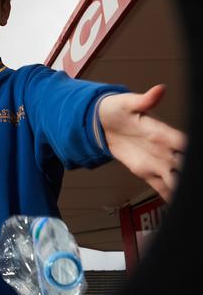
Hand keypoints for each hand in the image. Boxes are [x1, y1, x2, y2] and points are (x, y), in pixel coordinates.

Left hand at [99, 84, 187, 201]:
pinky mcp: (145, 170)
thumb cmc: (116, 109)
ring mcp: (155, 161)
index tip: (193, 158)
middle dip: (189, 172)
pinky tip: (175, 205)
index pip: (182, 143)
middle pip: (183, 164)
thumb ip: (144, 99)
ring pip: (174, 178)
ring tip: (185, 198)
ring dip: (179, 187)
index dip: (190, 151)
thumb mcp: (127, 102)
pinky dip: (167, 195)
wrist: (100, 121)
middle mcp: (163, 148)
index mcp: (162, 132)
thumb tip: (160, 89)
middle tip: (191, 183)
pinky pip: (159, 185)